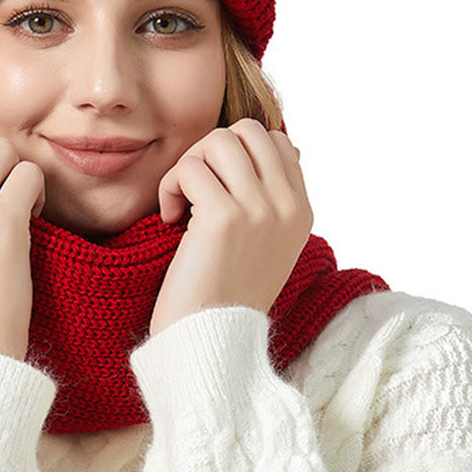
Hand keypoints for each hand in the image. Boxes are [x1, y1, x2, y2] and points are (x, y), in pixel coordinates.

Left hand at [151, 118, 312, 334]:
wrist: (210, 340)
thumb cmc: (226, 292)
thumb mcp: (268, 243)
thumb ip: (275, 197)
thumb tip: (284, 145)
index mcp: (301, 210)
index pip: (278, 141)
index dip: (238, 153)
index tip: (216, 187)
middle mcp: (287, 206)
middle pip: (247, 130)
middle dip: (210, 150)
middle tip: (195, 188)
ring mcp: (260, 209)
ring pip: (217, 141)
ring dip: (188, 166)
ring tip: (182, 203)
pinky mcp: (224, 217)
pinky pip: (189, 169)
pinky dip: (170, 188)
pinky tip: (170, 219)